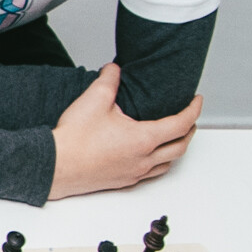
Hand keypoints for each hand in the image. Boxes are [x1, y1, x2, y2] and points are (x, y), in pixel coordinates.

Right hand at [47, 66, 199, 199]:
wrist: (54, 165)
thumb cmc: (74, 141)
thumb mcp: (94, 100)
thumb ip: (109, 80)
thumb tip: (114, 70)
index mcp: (143, 139)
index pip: (180, 124)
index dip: (193, 110)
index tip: (196, 101)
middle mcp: (143, 159)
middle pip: (180, 146)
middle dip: (190, 131)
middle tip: (190, 119)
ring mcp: (133, 173)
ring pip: (168, 163)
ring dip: (176, 149)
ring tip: (174, 138)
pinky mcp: (122, 181)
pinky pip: (150, 173)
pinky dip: (158, 162)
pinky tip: (149, 156)